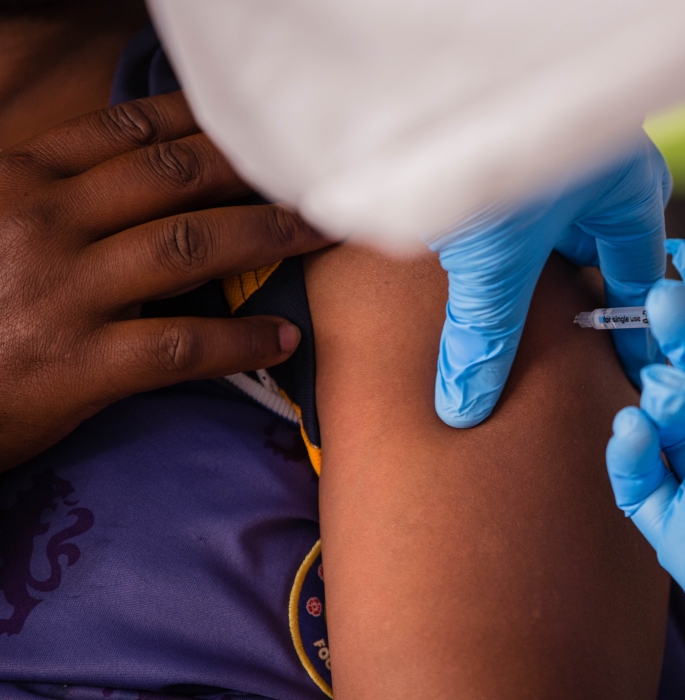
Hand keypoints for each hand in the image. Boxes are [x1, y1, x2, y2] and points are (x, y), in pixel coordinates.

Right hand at [0, 92, 329, 470]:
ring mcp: (63, 292)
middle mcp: (45, 224)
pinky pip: (181, 345)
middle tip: (315, 176)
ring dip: (268, 237)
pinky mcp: (79, 363)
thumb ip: (50, 198)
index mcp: (20, 183)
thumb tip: (125, 178)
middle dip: (254, 172)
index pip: (124, 135)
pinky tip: (283, 339)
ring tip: (322, 237)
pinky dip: (240, 341)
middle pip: (174, 179)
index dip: (201, 125)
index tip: (254, 124)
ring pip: (190, 247)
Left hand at [430, 134, 669, 427]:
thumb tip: (468, 404)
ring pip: (558, 228)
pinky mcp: (512, 140)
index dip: (629, 336)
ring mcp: (563, 151)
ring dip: (531, 269)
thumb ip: (485, 335)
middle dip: (575, 302)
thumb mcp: (494, 259)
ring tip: (506, 316)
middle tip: (556, 358)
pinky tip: (471, 259)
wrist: (430, 65)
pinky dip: (501, 239)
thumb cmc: (495, 135)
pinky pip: (522, 204)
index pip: (641, 282)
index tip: (623, 380)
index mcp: (631, 193)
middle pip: (601, 253)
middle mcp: (606, 168)